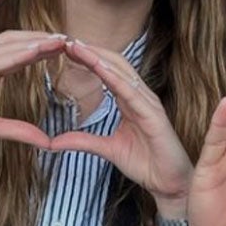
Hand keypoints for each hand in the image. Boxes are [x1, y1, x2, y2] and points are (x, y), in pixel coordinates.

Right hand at [0, 31, 72, 165]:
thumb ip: (18, 130)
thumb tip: (45, 141)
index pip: (17, 53)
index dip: (41, 49)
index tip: (67, 48)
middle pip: (14, 43)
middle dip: (42, 40)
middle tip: (70, 39)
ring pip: (5, 47)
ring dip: (33, 42)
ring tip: (59, 41)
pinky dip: (14, 55)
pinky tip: (34, 52)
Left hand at [44, 39, 192, 214]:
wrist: (170, 184)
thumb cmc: (146, 164)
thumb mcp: (108, 150)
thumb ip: (84, 142)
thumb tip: (54, 141)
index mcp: (130, 101)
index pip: (107, 72)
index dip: (88, 59)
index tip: (66, 49)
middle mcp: (141, 96)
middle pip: (114, 64)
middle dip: (91, 51)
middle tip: (66, 40)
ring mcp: (149, 103)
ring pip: (122, 72)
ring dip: (99, 58)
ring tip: (77, 47)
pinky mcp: (154, 115)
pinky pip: (132, 92)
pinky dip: (115, 78)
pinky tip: (99, 68)